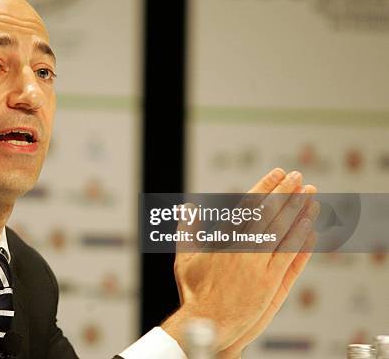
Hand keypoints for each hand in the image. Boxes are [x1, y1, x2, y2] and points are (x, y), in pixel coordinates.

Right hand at [161, 168, 317, 353]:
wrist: (206, 322)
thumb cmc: (194, 291)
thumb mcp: (184, 256)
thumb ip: (188, 230)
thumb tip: (187, 207)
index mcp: (223, 238)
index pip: (249, 203)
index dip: (266, 186)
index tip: (278, 173)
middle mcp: (242, 247)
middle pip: (270, 212)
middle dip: (286, 192)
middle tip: (299, 176)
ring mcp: (258, 265)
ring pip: (283, 231)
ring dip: (299, 211)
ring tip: (311, 195)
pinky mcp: (270, 283)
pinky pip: (290, 256)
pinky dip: (300, 240)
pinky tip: (310, 227)